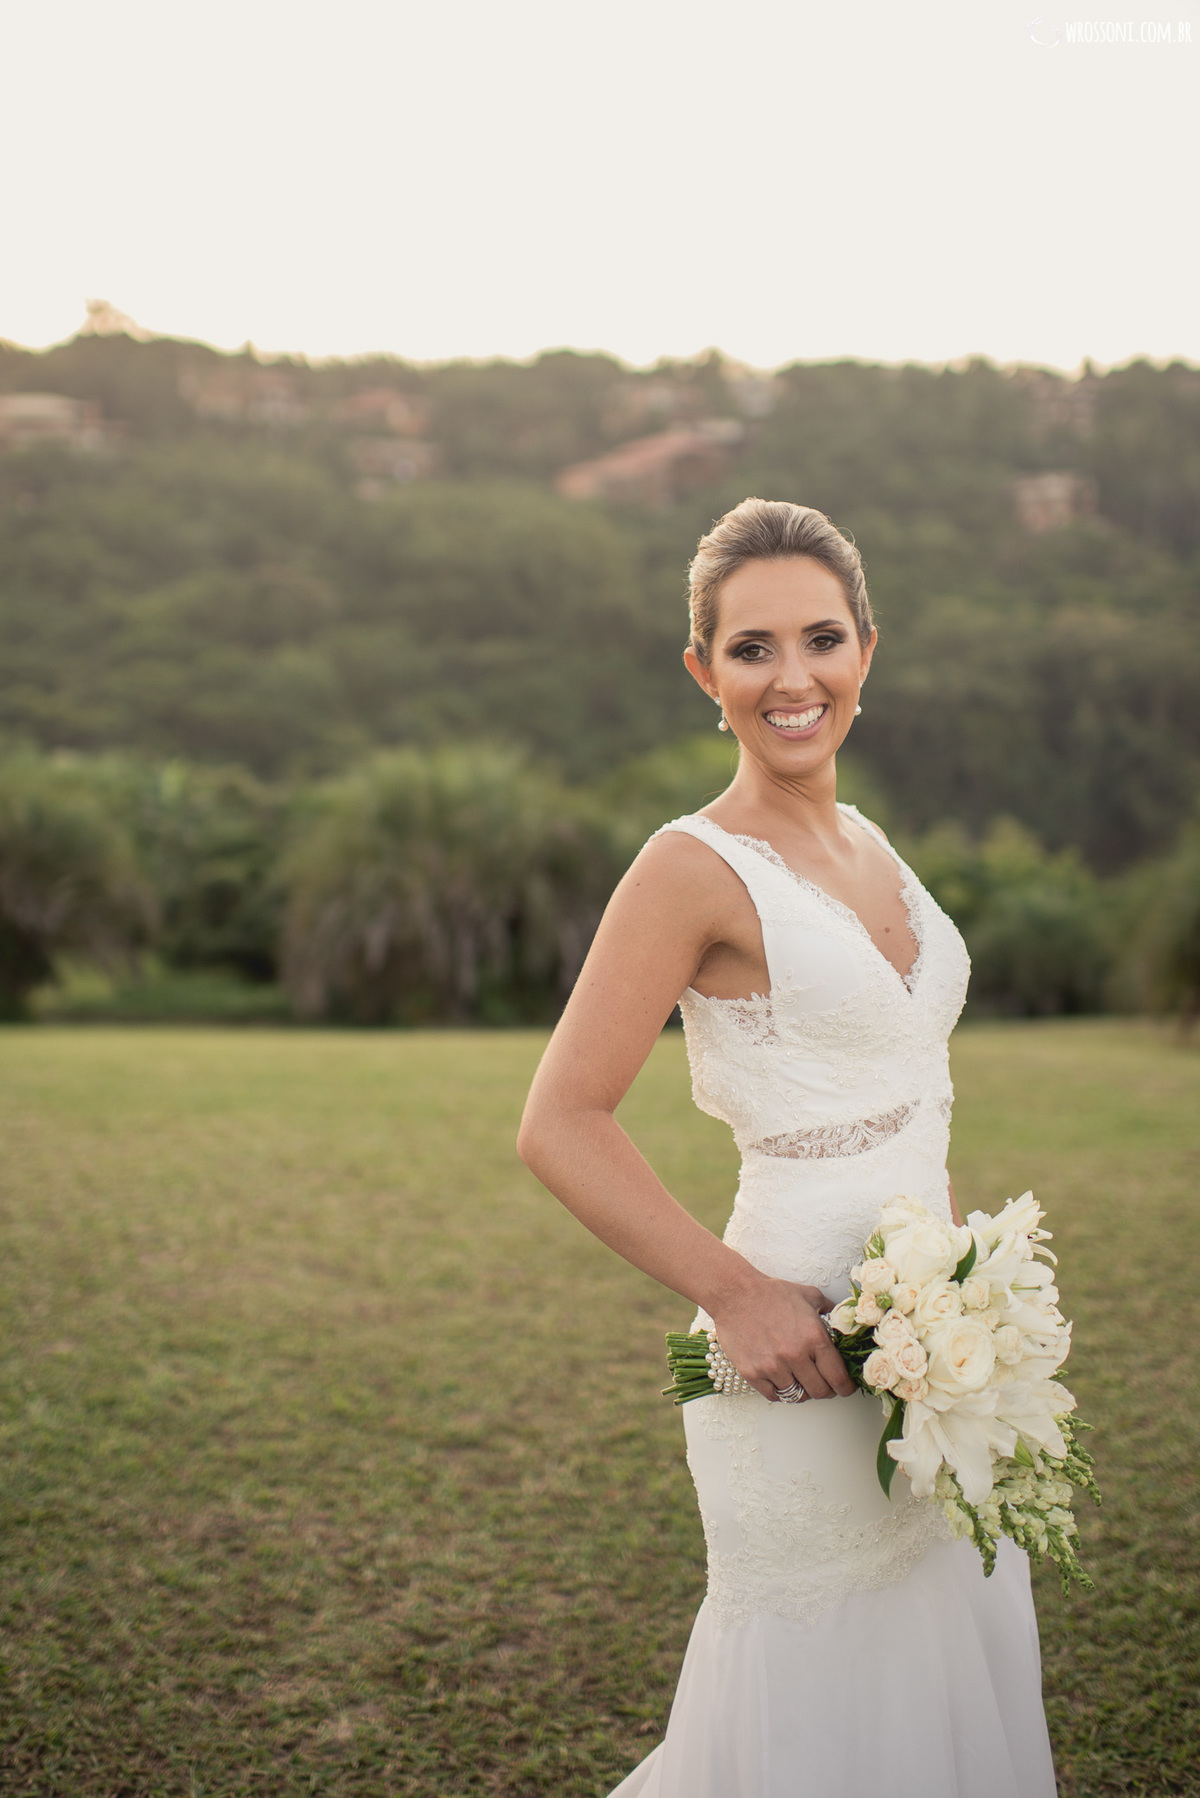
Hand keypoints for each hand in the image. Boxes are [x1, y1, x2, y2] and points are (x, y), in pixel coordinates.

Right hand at [709, 1276, 857, 1402]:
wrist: (736, 1293)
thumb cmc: (771, 1293)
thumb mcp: (809, 1295)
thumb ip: (829, 1310)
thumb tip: (843, 1321)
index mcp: (814, 1338)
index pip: (838, 1377)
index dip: (845, 1387)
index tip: (845, 1387)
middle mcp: (795, 1355)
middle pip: (820, 1392)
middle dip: (826, 1390)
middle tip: (823, 1385)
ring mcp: (773, 1366)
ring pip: (797, 1395)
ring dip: (801, 1390)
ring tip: (800, 1379)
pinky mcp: (753, 1372)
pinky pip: (773, 1396)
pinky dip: (780, 1391)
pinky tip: (781, 1380)